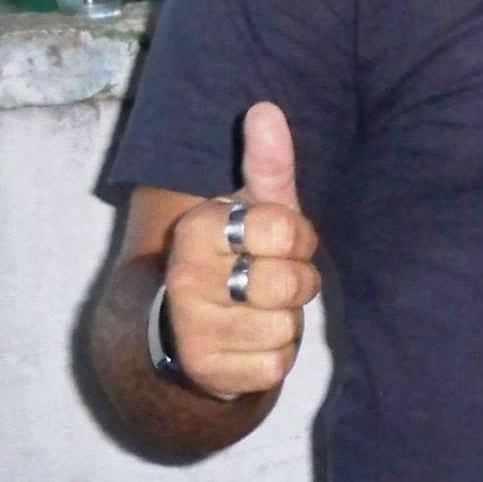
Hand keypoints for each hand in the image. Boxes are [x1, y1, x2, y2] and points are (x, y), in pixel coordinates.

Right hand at [160, 102, 320, 397]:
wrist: (194, 327)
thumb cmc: (240, 255)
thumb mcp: (256, 206)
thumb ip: (268, 161)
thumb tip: (265, 108)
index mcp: (197, 229)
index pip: (285, 228)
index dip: (296, 237)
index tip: (275, 241)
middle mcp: (185, 279)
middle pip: (290, 281)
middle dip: (297, 281)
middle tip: (271, 279)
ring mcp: (193, 330)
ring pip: (286, 326)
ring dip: (286, 320)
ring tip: (259, 309)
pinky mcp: (208, 373)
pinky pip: (276, 365)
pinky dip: (274, 355)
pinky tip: (251, 341)